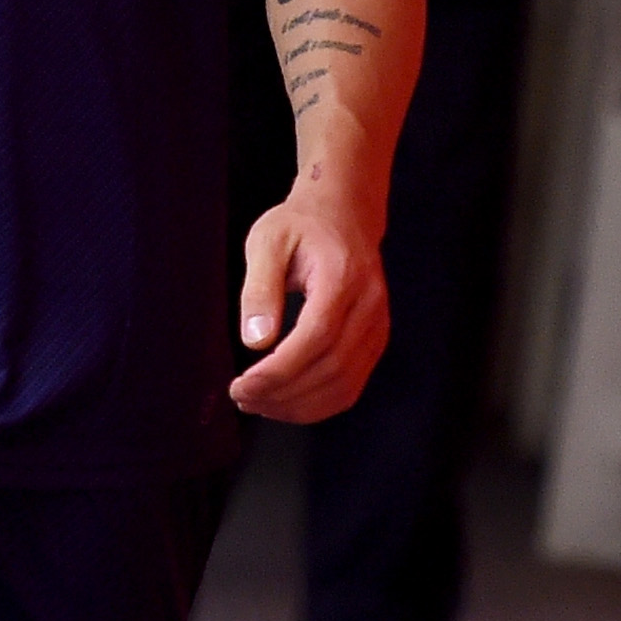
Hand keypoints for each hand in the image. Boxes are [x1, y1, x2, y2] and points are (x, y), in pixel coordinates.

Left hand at [229, 186, 389, 423]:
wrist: (343, 214)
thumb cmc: (300, 225)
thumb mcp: (267, 241)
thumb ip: (260, 288)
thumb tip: (255, 340)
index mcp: (343, 276)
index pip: (317, 336)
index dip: (280, 370)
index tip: (243, 384)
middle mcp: (369, 305)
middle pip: (331, 367)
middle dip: (283, 393)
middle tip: (242, 398)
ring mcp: (378, 326)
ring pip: (344, 385)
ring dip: (298, 406)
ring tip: (258, 404)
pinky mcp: (375, 341)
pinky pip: (351, 386)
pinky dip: (318, 404)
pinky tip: (286, 403)